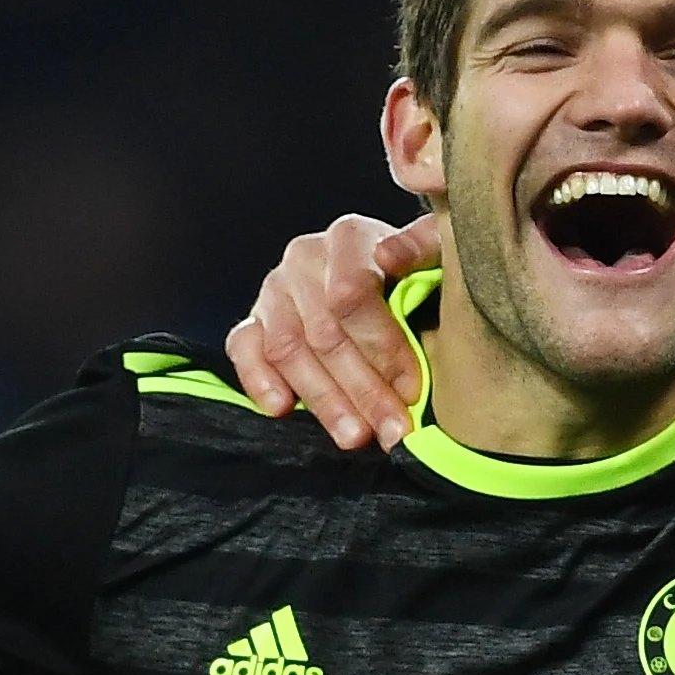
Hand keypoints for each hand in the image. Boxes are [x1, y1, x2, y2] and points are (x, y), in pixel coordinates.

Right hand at [225, 211, 444, 450]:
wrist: (380, 274)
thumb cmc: (414, 273)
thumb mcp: (432, 254)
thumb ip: (424, 246)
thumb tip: (389, 256)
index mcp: (349, 237)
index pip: (352, 294)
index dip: (383, 346)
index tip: (412, 390)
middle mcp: (305, 258)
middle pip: (324, 331)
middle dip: (363, 390)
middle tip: (392, 431)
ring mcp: (274, 289)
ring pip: (288, 349)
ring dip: (324, 399)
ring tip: (355, 436)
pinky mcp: (253, 319)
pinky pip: (243, 349)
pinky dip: (258, 380)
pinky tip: (282, 408)